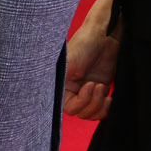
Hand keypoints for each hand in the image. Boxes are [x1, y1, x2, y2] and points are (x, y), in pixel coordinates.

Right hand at [64, 0, 119, 119]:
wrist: (105, 36)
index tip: (89, 85)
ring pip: (91, 114)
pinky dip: (107, 108)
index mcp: (61, 84)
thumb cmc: (85, 44)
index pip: (67, 107)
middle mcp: (72, 89)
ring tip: (103, 86)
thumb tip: (41, 95)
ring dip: (100, 105)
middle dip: (92, 103)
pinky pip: (102, 110)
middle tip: (98, 85)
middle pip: (80, 113)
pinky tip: (109, 95)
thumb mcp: (69, 63)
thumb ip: (57, 81)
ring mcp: (87, 91)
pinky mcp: (100, 91)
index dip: (80, 102)